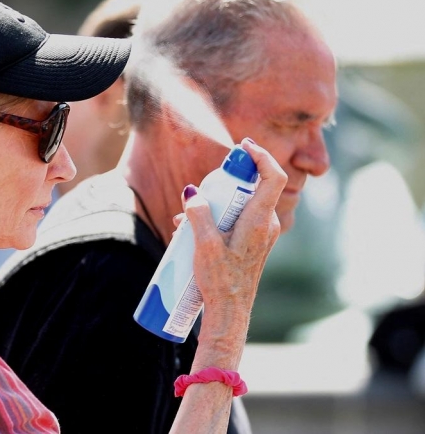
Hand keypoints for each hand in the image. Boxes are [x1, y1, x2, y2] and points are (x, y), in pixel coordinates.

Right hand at [182, 138, 285, 350]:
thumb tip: (192, 192)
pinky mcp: (253, 244)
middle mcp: (266, 225)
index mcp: (260, 221)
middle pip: (254, 188)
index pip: (273, 177)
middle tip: (203, 187)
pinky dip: (219, 217)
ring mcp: (262, 235)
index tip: (243, 146)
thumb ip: (198, 214)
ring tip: (187, 220)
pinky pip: (239, 219)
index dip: (261, 156)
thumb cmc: (220, 282)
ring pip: (243, 204)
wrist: (229, 313)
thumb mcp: (204, 245)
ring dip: (217, 204)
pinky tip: (193, 232)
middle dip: (227, 182)